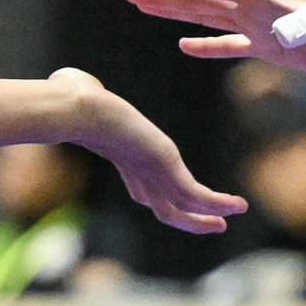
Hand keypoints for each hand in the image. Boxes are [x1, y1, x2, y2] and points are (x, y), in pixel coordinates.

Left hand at [46, 67, 246, 232]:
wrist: (77, 110)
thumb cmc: (71, 97)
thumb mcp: (79, 95)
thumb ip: (79, 90)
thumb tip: (67, 80)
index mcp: (121, 156)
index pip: (142, 189)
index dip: (160, 199)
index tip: (179, 202)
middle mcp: (137, 171)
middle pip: (163, 208)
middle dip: (188, 219)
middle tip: (213, 225)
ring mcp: (151, 174)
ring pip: (182, 208)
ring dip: (208, 215)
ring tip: (232, 215)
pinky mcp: (165, 169)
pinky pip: (196, 196)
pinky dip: (218, 204)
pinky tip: (238, 206)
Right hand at [123, 0, 305, 73]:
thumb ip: (301, 23)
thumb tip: (280, 33)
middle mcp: (252, 6)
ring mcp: (258, 25)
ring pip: (206, 18)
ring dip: (176, 14)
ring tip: (146, 6)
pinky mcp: (269, 46)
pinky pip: (229, 45)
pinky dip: (207, 47)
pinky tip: (184, 46)